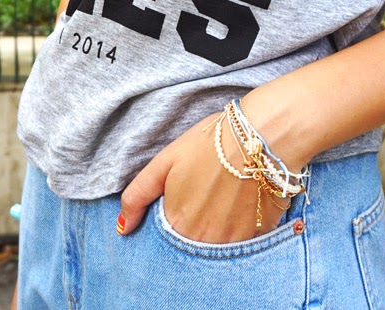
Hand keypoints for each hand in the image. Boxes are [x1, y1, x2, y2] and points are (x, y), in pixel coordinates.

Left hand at [117, 112, 292, 242]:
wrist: (262, 136)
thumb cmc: (210, 143)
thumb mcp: (164, 163)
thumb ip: (138, 196)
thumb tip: (122, 228)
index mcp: (177, 223)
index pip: (164, 239)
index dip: (170, 218)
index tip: (182, 198)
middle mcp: (204, 240)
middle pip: (190, 245)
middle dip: (192, 226)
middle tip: (203, 195)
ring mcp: (234, 242)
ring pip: (216, 247)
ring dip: (215, 230)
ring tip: (222, 198)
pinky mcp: (260, 236)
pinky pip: (243, 243)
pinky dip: (238, 228)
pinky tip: (240, 203)